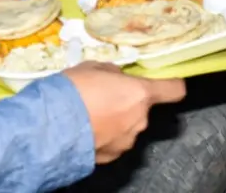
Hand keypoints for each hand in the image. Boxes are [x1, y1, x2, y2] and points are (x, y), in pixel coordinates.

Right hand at [64, 62, 185, 163]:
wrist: (51, 126)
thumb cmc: (74, 90)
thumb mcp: (93, 68)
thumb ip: (112, 74)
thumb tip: (117, 78)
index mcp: (140, 94)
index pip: (173, 90)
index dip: (172, 85)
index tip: (168, 84)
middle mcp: (139, 120)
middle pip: (142, 108)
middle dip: (126, 103)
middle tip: (102, 97)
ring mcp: (127, 141)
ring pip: (127, 127)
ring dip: (114, 121)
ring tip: (89, 116)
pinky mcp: (111, 157)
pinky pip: (113, 142)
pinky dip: (103, 137)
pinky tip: (85, 131)